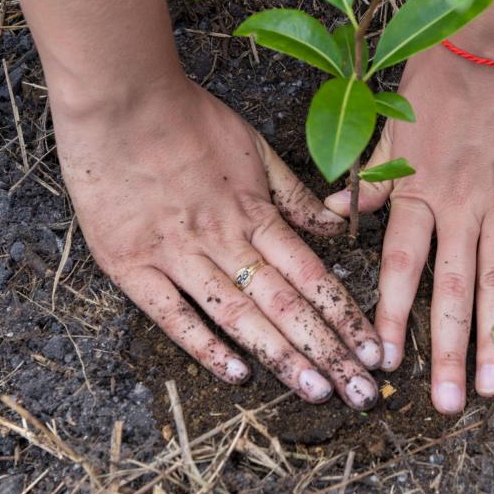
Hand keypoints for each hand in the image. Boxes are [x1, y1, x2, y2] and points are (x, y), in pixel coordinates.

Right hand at [54, 78, 381, 409]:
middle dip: (328, 351)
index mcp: (255, 212)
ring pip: (238, 315)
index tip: (374, 350)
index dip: (345, 315)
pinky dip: (204, 346)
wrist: (120, 100)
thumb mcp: (253, 147)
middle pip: (285, 304)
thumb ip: (292, 194)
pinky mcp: (131, 264)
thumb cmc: (189, 119)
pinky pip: (171, 314)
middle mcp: (224, 239)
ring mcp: (177, 254)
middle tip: (360, 393)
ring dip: (281, 355)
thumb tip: (332, 227)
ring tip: (318, 391)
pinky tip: (237, 374)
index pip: (311, 274)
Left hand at [326, 45, 493, 413]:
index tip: (384, 360)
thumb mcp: (389, 122)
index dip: (391, 315)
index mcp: (414, 188)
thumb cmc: (436, 75)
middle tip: (448, 405)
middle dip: (448, 349)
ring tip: (493, 387)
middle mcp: (457, 203)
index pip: (399, 266)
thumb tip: (334, 214)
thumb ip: (369, 178)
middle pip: (452, 288)